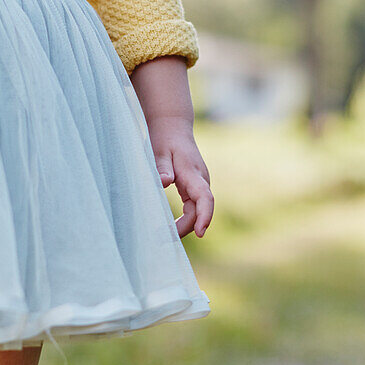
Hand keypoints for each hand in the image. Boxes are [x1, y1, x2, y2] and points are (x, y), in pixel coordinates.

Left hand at [148, 115, 213, 238]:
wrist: (173, 126)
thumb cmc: (164, 138)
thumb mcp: (159, 151)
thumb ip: (161, 167)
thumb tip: (164, 182)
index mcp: (193, 173)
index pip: (205, 198)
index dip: (204, 217)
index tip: (200, 233)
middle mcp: (201, 180)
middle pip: (200, 210)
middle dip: (187, 227)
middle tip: (164, 238)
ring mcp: (199, 184)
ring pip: (197, 210)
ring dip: (185, 225)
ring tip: (165, 236)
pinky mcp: (193, 186)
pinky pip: (193, 207)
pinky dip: (184, 219)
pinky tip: (171, 227)